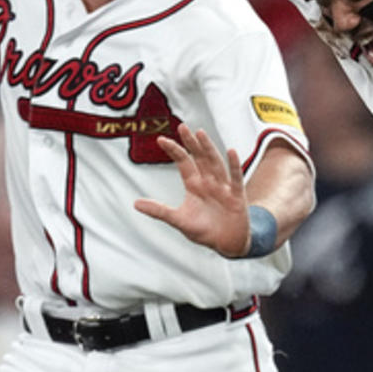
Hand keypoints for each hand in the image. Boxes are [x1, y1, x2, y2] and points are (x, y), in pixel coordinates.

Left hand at [134, 128, 253, 256]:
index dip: (174, 151)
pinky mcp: (236, 196)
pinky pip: (235, 178)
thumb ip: (159, 211)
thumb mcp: (179, 220)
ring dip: (208, 148)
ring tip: (200, 134)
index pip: (183, 163)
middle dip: (190, 143)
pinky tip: (231, 152)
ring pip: (215, 163)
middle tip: (182, 127)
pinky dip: (234, 165)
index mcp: (194, 185)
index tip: (161, 140)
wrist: (226, 244)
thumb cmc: (204, 230)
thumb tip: (135, 204)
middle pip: (199, 158)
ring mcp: (223, 187)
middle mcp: (208, 182)